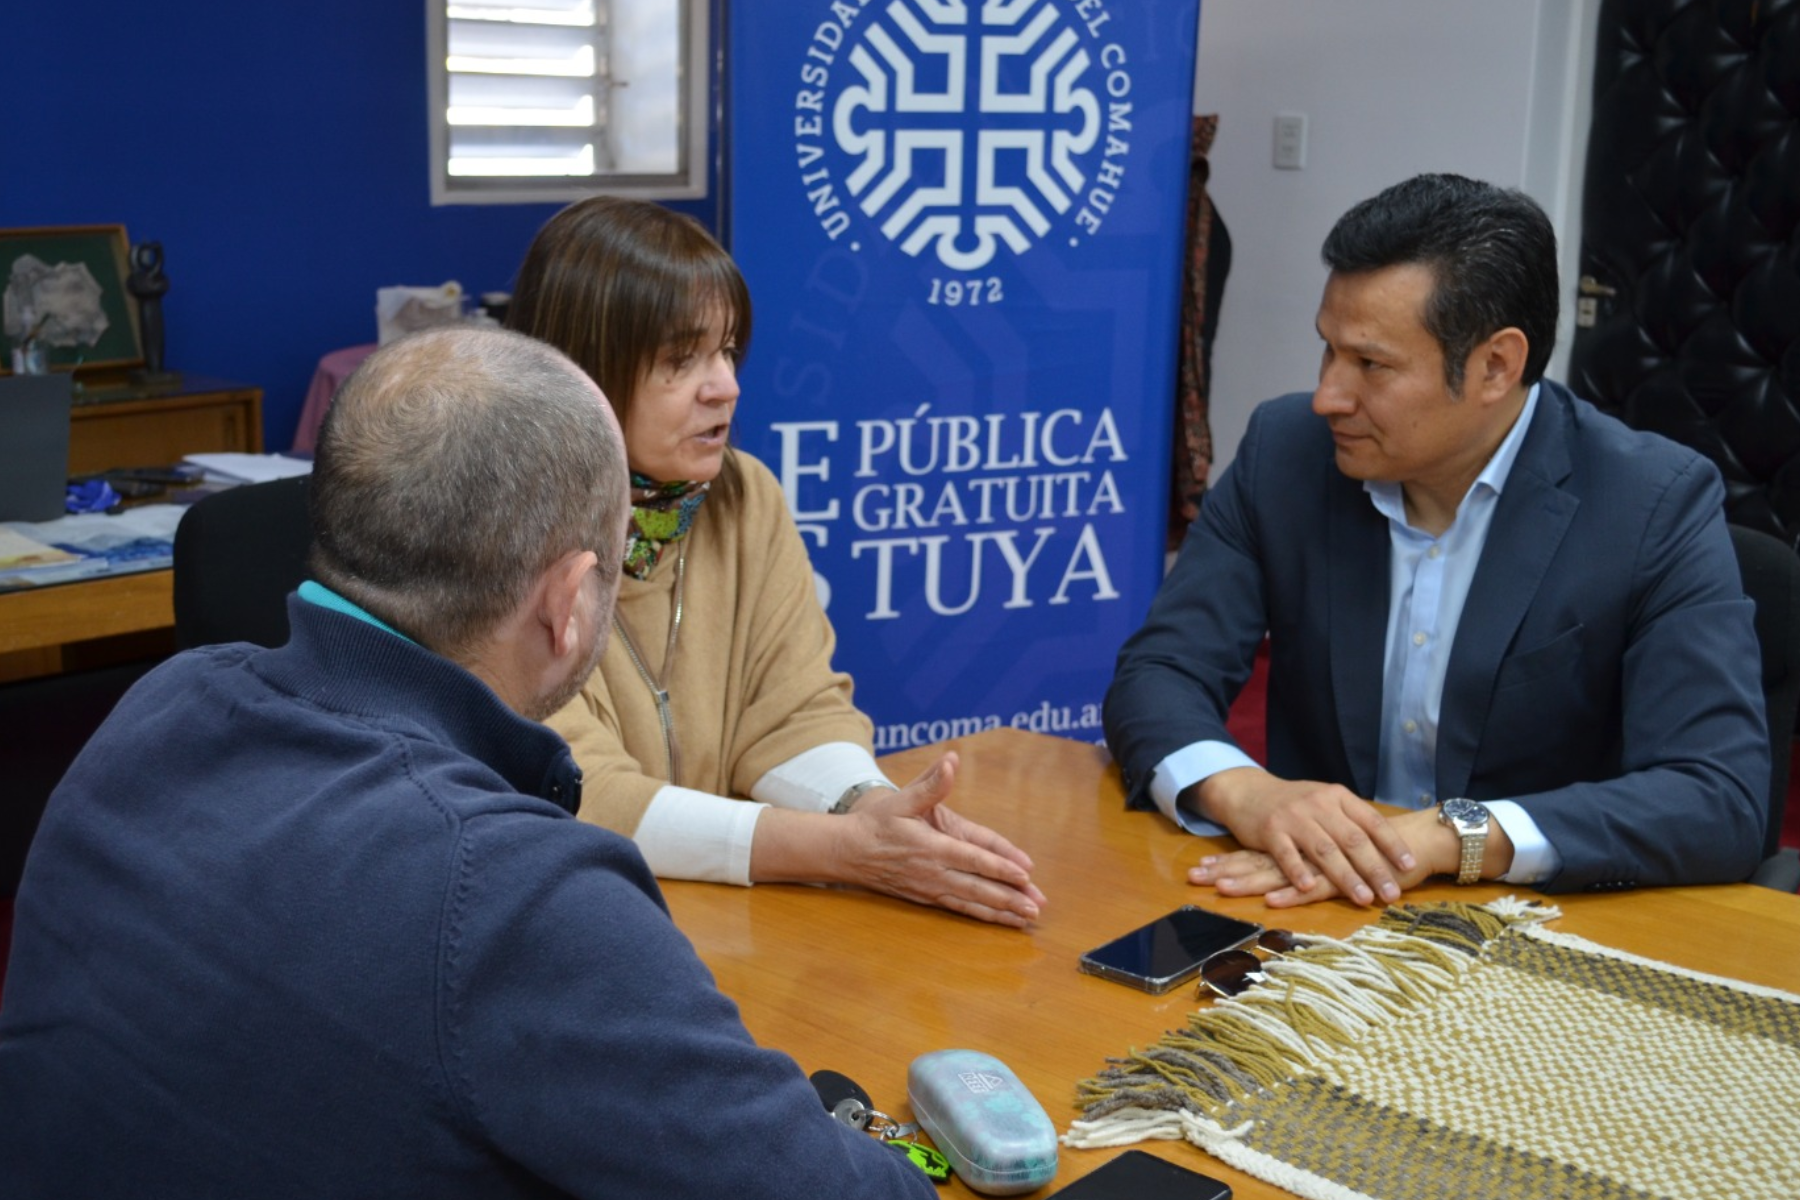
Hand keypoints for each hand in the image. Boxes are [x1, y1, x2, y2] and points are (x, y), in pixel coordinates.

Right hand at [840, 752, 1046, 927]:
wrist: (848, 851)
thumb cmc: (877, 822)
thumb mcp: (902, 799)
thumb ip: (931, 784)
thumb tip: (951, 760)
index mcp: (932, 847)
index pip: (972, 859)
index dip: (999, 867)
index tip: (1024, 874)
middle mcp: (934, 873)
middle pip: (977, 888)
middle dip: (1008, 898)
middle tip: (1035, 907)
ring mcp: (930, 889)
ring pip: (970, 904)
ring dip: (1000, 913)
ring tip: (1026, 920)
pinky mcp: (926, 898)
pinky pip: (959, 910)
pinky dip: (982, 916)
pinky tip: (1000, 921)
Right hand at [1193, 768, 1416, 905]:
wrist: (1249, 791)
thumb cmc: (1295, 803)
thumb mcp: (1326, 801)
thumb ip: (1352, 820)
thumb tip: (1389, 846)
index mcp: (1338, 797)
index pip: (1371, 821)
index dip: (1392, 844)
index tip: (1409, 865)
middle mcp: (1318, 804)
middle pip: (1352, 839)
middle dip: (1374, 868)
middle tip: (1391, 893)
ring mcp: (1293, 817)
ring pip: (1324, 849)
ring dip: (1345, 876)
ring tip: (1363, 898)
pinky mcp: (1270, 830)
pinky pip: (1286, 853)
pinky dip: (1298, 871)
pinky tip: (1309, 887)